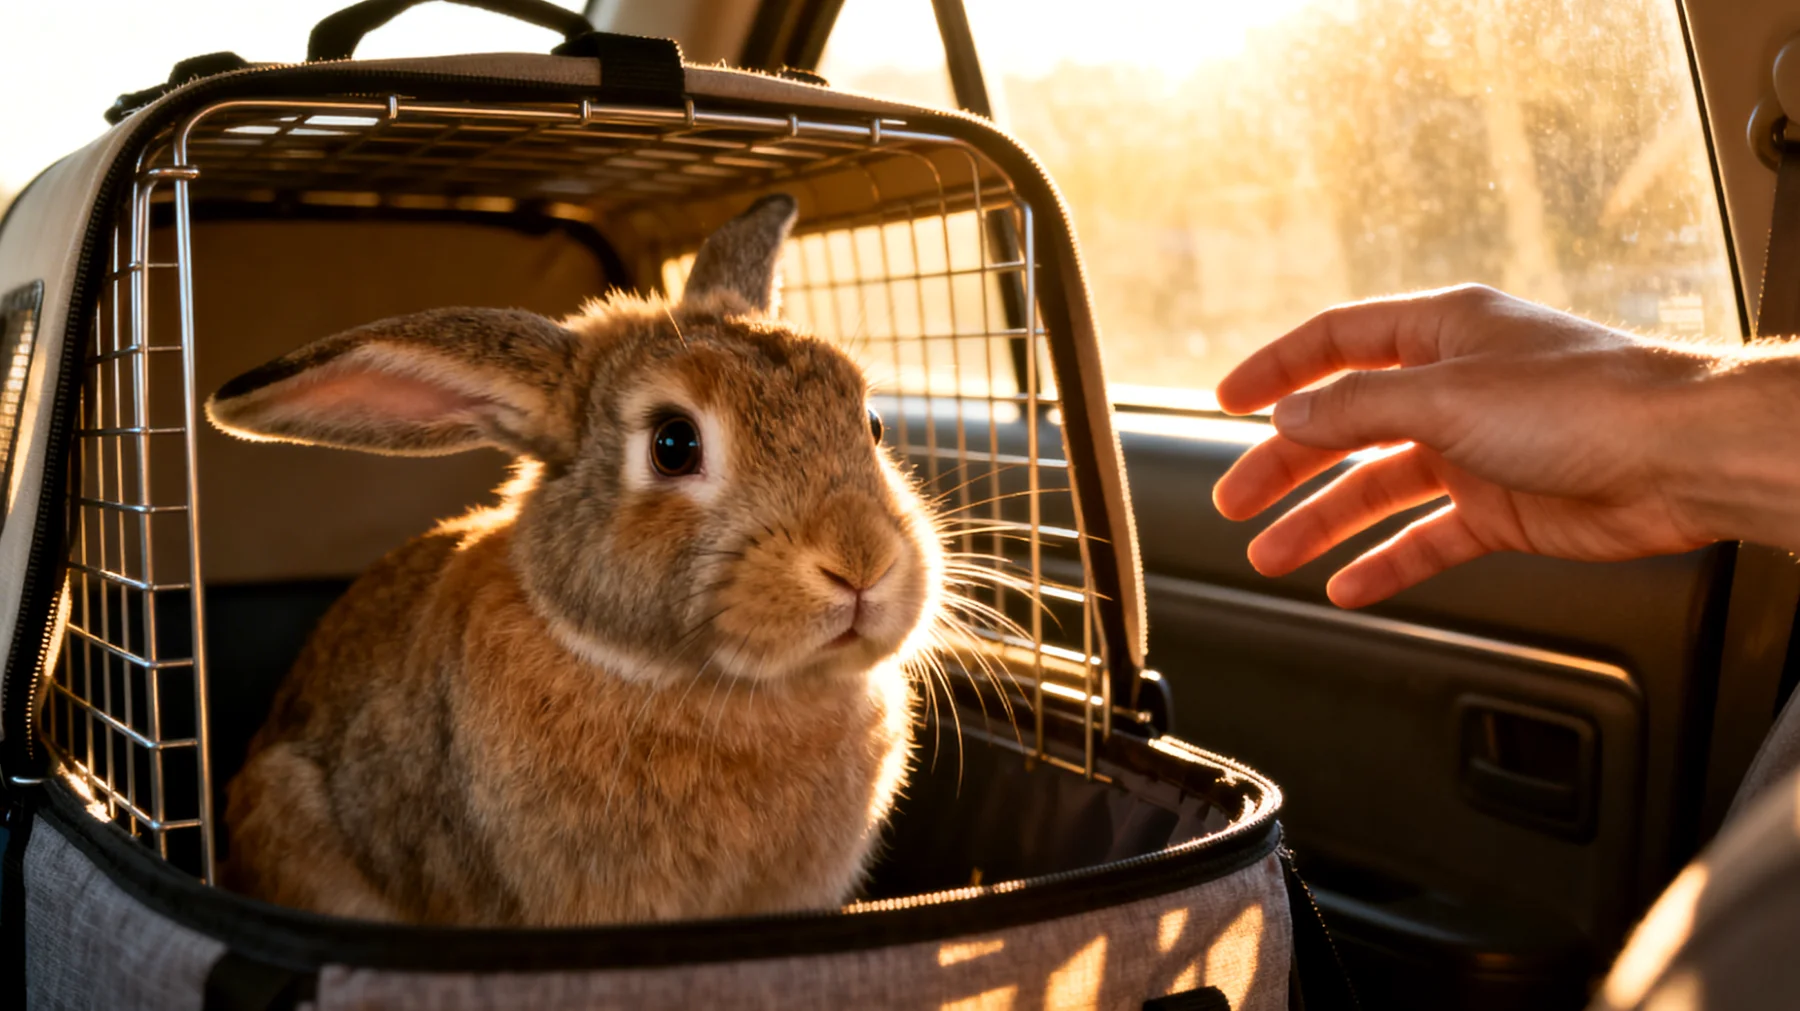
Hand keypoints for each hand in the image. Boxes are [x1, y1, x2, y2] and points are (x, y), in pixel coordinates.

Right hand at [1211, 285, 1727, 607]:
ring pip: (1378, 488)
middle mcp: (1455, 387)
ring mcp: (1478, 449)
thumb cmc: (1587, 402)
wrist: (1682, 458)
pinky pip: (1426, 538)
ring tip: (1272, 553)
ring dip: (1322, 522)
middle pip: (1344, 426)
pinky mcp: (1504, 506)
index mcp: (1441, 334)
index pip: (1336, 342)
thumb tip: (1290, 417)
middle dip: (1285, 466)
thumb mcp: (1445, 394)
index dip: (1276, 371)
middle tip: (1235, 502)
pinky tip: (1349, 583)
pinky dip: (1385, 562)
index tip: (1227, 401)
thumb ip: (1357, 408)